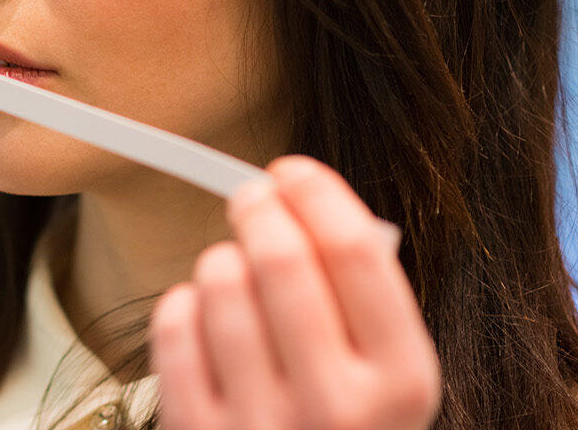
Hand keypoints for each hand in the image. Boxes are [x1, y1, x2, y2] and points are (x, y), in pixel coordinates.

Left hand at [151, 156, 440, 429]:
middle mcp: (340, 408)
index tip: (291, 172)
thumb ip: (361, 300)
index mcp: (403, 381)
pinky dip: (183, 303)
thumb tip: (300, 197)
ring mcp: (265, 426)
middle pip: (281, 259)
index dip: (316, 194)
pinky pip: (173, 327)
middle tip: (250, 198)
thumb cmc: (343, 426)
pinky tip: (201, 309)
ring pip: (219, 285)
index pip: (356, 251)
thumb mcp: (386, 376)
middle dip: (258, 209)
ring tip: (231, 269)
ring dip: (220, 260)